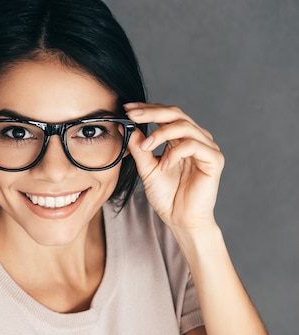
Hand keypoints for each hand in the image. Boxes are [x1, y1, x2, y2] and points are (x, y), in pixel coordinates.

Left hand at [124, 102, 224, 231]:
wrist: (180, 219)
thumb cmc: (166, 195)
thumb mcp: (147, 168)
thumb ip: (139, 148)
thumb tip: (126, 127)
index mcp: (180, 138)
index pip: (166, 115)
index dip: (147, 109)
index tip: (127, 109)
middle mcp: (195, 138)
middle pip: (176, 114)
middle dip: (152, 113)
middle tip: (133, 115)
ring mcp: (206, 148)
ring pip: (185, 126)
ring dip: (161, 134)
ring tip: (145, 147)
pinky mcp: (214, 160)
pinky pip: (194, 146)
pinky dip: (175, 153)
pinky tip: (164, 165)